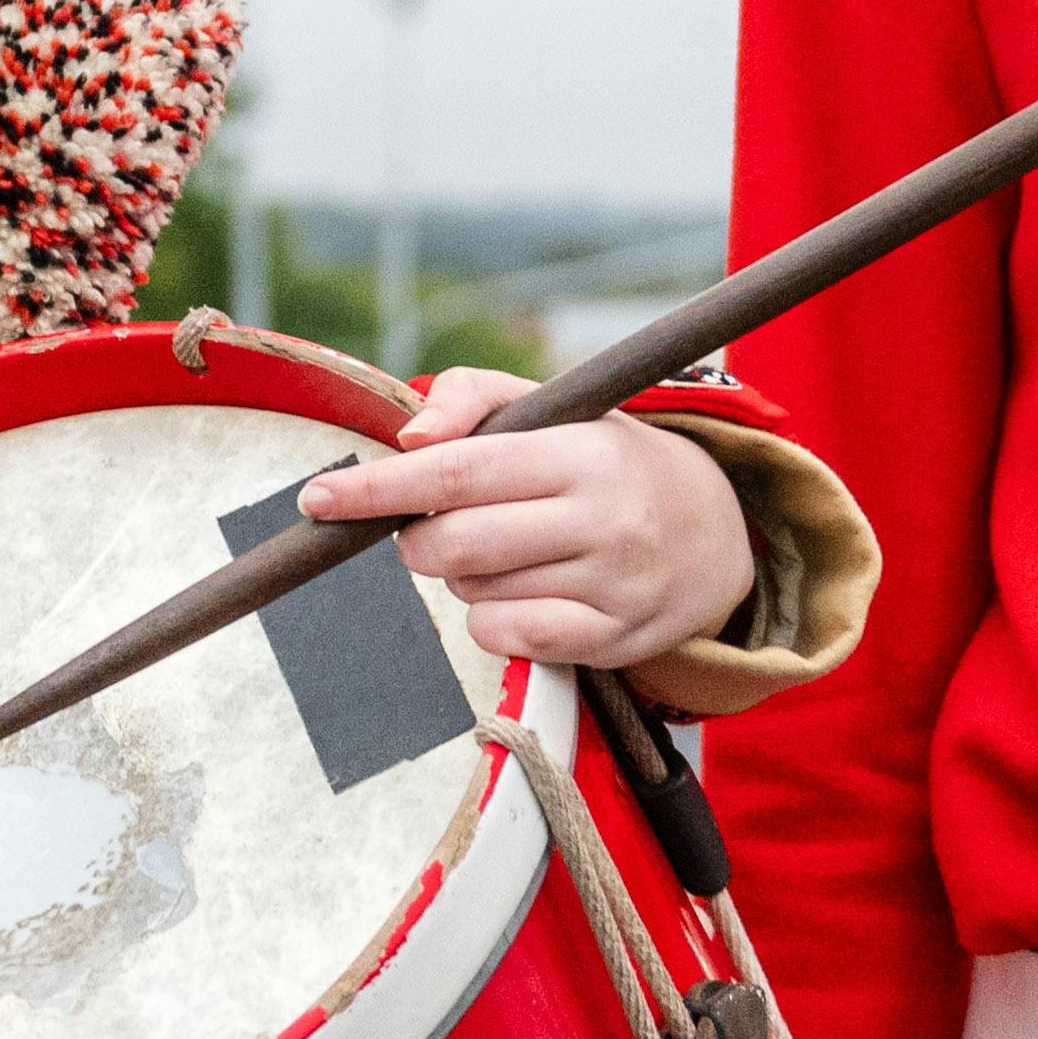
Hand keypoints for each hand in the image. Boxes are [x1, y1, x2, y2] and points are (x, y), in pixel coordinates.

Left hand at [300, 375, 760, 669]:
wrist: (719, 531)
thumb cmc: (606, 461)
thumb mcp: (554, 408)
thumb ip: (471, 398)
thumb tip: (409, 437)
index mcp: (583, 454)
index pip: (459, 470)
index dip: (380, 488)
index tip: (318, 499)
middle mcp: (606, 521)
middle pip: (456, 545)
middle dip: (417, 538)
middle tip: (433, 525)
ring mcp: (614, 587)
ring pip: (476, 594)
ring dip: (461, 575)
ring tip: (506, 549)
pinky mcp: (616, 640)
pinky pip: (507, 638)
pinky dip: (489, 619)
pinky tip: (520, 591)